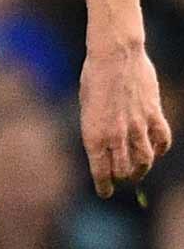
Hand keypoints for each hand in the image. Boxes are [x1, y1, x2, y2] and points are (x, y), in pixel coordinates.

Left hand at [80, 40, 170, 199]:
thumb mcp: (86, 107)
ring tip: (138, 170)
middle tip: (122, 179)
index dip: (104, 185)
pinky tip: (156, 150)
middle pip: (123, 170)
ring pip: (145, 160)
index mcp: (93, 133)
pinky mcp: (154, 114)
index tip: (105, 192)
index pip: (100, 171)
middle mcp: (115, 134)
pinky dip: (160, 149)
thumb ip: (96, 129)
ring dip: (141, 168)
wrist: (114, 55)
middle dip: (122, 178)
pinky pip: (162, 140)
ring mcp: (137, 125)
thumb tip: (104, 148)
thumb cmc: (93, 79)